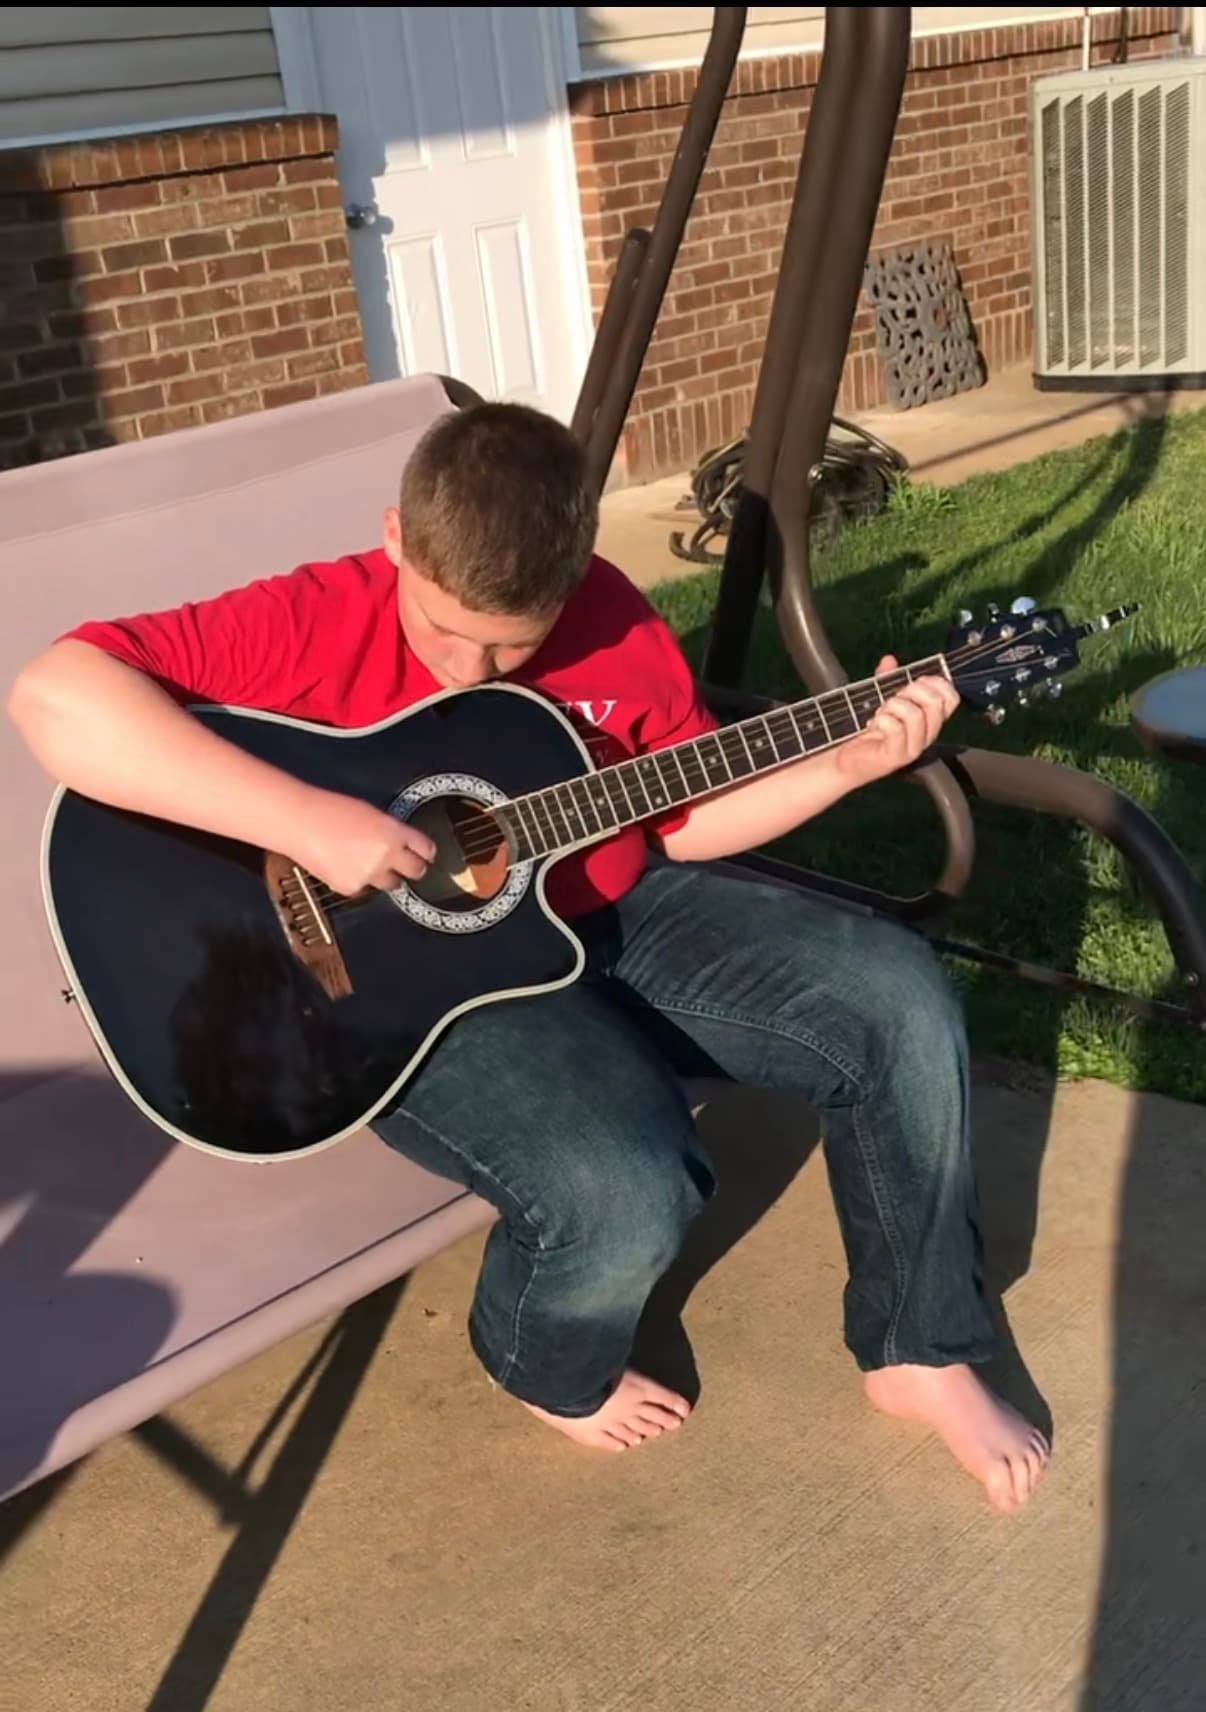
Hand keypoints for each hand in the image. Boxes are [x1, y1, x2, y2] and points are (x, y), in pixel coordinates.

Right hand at [292, 791, 435, 893]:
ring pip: (391, 883)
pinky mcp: (351, 887)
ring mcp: (370, 874)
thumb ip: (390, 830)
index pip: (426, 848)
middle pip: (416, 871)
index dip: (427, 852)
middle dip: (413, 868)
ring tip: (370, 863)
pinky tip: (346, 865)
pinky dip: (360, 880)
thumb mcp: (371, 813)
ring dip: (387, 875)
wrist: (300, 822)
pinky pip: (365, 888)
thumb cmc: (330, 810)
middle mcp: (387, 855)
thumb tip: (400, 842)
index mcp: (394, 832)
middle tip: (407, 865)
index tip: (426, 854)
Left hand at [834, 656, 959, 787]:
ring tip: (880, 714)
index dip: (936, 683)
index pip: (951, 698)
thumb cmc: (867, 731)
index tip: (915, 681)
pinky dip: (883, 720)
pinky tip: (874, 723)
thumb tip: (889, 660)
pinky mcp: (896, 757)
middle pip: (936, 703)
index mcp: (928, 719)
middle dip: (911, 691)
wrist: (848, 760)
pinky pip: (897, 729)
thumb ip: (885, 679)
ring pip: (915, 714)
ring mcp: (913, 747)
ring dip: (893, 706)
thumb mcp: (879, 700)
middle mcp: (926, 734)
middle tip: (892, 699)